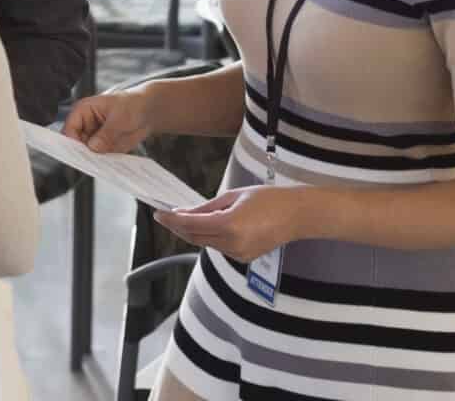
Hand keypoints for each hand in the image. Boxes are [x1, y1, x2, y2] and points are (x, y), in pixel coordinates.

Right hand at [63, 88, 157, 154]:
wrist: (148, 111)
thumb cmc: (132, 105)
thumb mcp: (120, 117)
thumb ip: (106, 133)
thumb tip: (93, 147)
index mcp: (83, 110)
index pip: (70, 128)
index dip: (72, 142)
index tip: (80, 154)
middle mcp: (86, 125)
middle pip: (76, 144)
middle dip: (83, 154)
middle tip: (92, 162)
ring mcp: (94, 137)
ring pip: (87, 153)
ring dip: (94, 160)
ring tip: (104, 163)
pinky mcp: (103, 147)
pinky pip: (99, 158)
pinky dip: (104, 163)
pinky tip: (111, 164)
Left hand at [157, 184, 312, 262]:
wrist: (295, 216)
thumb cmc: (267, 199)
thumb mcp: (233, 196)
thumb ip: (207, 207)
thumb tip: (185, 213)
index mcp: (229, 225)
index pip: (190, 224)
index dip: (172, 219)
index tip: (159, 213)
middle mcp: (232, 244)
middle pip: (195, 237)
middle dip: (178, 227)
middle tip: (166, 215)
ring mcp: (238, 254)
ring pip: (206, 243)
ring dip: (195, 231)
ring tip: (190, 216)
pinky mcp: (243, 258)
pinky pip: (219, 247)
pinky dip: (211, 237)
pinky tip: (212, 225)